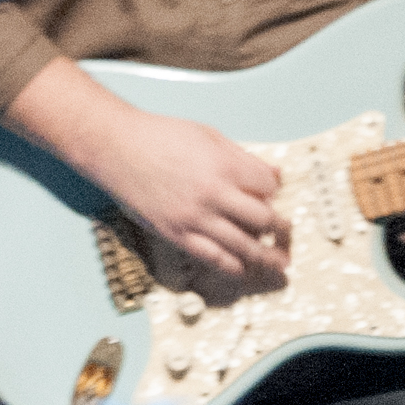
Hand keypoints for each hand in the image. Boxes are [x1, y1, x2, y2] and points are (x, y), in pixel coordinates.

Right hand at [65, 93, 291, 298]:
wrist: (116, 148)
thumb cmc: (160, 136)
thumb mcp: (209, 135)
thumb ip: (243, 157)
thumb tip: (273, 174)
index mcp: (224, 166)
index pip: (268, 187)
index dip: (275, 191)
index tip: (272, 194)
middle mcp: (214, 195)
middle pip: (263, 219)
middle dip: (281, 228)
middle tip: (287, 233)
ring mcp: (195, 218)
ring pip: (243, 245)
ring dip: (267, 256)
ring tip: (280, 263)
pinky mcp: (177, 234)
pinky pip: (213, 258)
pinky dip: (233, 267)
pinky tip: (244, 270)